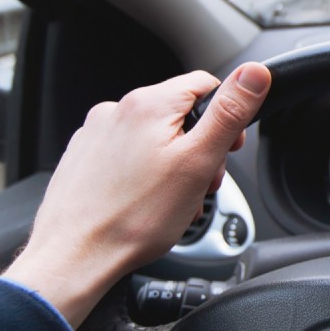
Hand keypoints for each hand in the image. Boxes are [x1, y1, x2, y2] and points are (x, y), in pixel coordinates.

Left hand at [3, 63, 270, 326]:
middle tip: (201, 184)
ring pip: (155, 137)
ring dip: (175, 164)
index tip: (228, 149)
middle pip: (180, 114)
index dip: (226, 117)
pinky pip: (129, 155)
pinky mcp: (84, 158)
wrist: (74, 257)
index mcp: (148, 104)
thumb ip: (230, 112)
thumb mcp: (199, 161)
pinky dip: (146, 174)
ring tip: (174, 200)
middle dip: (199, 148)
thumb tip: (255, 73)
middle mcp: (116, 110)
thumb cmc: (134, 218)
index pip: (205, 84)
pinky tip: (147, 202)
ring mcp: (96, 134)